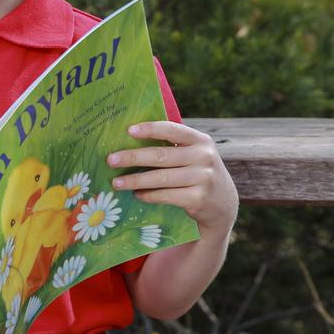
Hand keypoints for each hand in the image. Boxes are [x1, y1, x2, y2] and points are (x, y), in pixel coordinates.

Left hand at [106, 121, 238, 232]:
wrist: (222, 204)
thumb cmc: (197, 172)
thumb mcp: (193, 154)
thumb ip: (172, 146)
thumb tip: (130, 138)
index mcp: (200, 140)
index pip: (173, 130)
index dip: (150, 129)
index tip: (128, 130)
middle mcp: (204, 157)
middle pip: (161, 156)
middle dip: (133, 157)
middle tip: (111, 160)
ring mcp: (203, 178)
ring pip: (160, 178)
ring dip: (135, 180)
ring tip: (116, 182)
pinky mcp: (198, 199)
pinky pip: (166, 195)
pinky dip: (148, 195)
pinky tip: (137, 194)